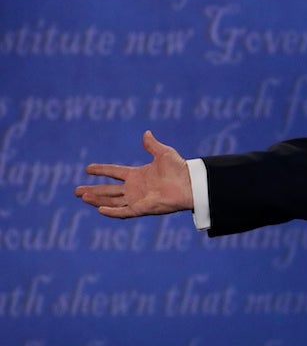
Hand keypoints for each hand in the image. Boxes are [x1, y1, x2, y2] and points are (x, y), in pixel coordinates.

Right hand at [75, 131, 193, 217]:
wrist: (191, 183)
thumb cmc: (180, 169)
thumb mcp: (164, 153)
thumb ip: (152, 145)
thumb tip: (146, 133)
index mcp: (138, 175)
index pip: (114, 172)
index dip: (102, 170)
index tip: (87, 169)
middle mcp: (135, 188)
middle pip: (109, 190)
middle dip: (93, 191)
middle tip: (76, 191)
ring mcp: (138, 199)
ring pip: (112, 201)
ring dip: (97, 200)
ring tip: (83, 197)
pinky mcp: (143, 208)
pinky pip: (124, 212)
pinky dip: (112, 211)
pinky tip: (99, 209)